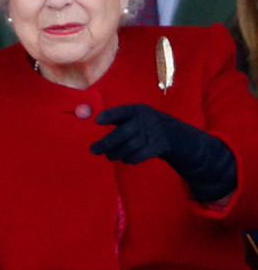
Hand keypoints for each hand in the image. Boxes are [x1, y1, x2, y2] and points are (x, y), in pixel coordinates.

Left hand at [91, 104, 235, 202]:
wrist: (177, 135)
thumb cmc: (147, 125)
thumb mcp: (137, 116)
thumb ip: (119, 119)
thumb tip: (96, 122)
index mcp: (138, 110)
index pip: (122, 111)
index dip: (110, 115)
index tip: (97, 121)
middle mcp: (146, 120)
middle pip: (123, 133)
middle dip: (106, 143)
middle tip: (94, 149)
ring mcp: (154, 134)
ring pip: (130, 146)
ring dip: (116, 153)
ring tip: (109, 156)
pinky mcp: (159, 147)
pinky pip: (140, 155)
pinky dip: (129, 158)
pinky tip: (124, 159)